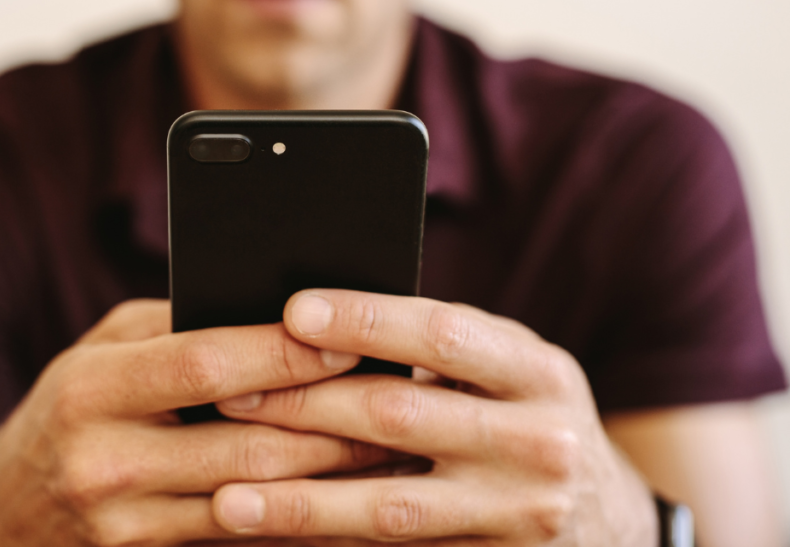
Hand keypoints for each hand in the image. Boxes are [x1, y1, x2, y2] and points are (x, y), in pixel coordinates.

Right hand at [0, 299, 393, 546]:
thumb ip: (174, 330)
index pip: (204, 365)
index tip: (349, 339)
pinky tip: (347, 502)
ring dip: (333, 479)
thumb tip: (270, 309)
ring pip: (257, 501)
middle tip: (400, 401)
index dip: (283, 353)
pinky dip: (300, 520)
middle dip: (333, 423)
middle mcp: (106, 462)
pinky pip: (243, 541)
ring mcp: (126, 525)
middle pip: (246, 443)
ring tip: (395, 451)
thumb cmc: (64, 412)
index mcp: (91, 388)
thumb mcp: (98, 352)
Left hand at [212, 290, 658, 545]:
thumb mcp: (510, 370)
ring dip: (300, 503)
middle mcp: (538, 444)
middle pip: (400, 417)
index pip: (443, 334)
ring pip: (389, 507)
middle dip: (305, 405)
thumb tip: (316, 326)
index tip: (293, 310)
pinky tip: (273, 542)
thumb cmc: (529, 418)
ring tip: (226, 498)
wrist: (607, 520)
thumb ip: (440, 348)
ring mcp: (518, 517)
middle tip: (229, 395)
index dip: (366, 320)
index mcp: (539, 372)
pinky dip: (330, 545)